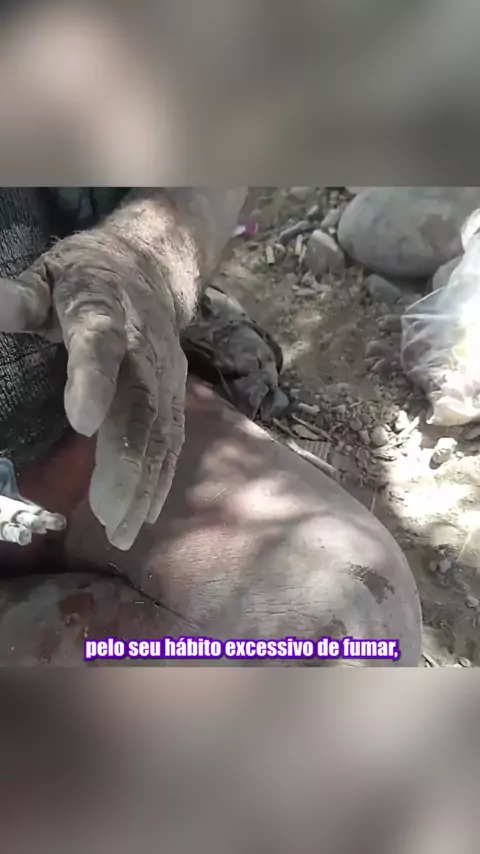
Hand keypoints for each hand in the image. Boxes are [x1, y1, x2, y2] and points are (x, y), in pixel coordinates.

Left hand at [0, 227, 187, 549]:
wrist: (151, 267)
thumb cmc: (86, 275)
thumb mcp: (47, 272)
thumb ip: (23, 297)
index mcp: (104, 312)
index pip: (100, 345)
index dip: (93, 381)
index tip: (81, 423)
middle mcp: (144, 349)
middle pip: (140, 406)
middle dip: (126, 463)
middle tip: (107, 516)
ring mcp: (166, 374)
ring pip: (161, 433)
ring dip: (144, 484)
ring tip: (122, 531)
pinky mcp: (175, 393)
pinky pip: (172, 440)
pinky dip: (159, 479)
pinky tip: (143, 514)